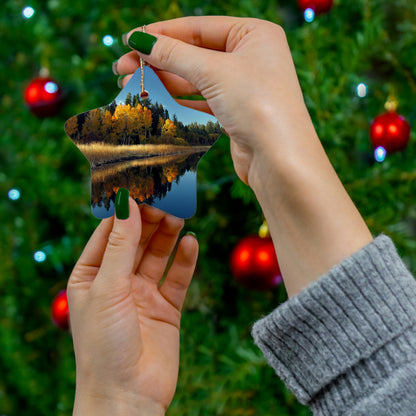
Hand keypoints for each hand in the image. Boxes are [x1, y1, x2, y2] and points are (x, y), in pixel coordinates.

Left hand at [67, 200, 197, 414]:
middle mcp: (117, 281)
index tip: (141, 187)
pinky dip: (185, 260)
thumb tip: (126, 203)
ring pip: (158, 254)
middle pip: (136, 240)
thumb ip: (120, 245)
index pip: (108, 233)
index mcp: (91, 275)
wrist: (128, 397)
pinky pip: (177, 277)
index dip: (124, 210)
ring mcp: (143, 294)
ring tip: (179, 216)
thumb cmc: (104, 345)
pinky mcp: (166, 307)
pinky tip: (191, 243)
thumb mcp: (107, 288)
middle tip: (166, 198)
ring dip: (168, 235)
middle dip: (150, 220)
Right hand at [115, 16, 307, 184]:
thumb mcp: (213, 71)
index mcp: (254, 34)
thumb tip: (139, 40)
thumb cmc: (257, 105)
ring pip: (196, 78)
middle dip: (158, 60)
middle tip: (122, 68)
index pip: (198, 27)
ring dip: (165, 81)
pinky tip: (157, 100)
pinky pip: (202, 99)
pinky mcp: (237, 111)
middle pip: (194, 53)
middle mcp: (251, 56)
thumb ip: (175, 54)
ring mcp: (244, 85)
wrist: (279, 159)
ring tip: (131, 85)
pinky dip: (180, 100)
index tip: (130, 40)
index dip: (162, 33)